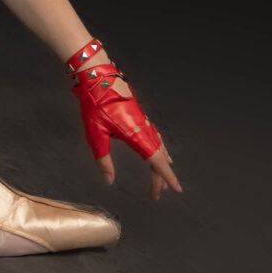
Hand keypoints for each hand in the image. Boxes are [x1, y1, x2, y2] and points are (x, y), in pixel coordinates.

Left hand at [68, 41, 182, 198]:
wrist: (99, 78)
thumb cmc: (95, 104)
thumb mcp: (95, 135)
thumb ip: (103, 159)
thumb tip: (109, 181)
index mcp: (137, 136)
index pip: (156, 162)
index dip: (166, 177)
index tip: (176, 190)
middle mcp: (145, 130)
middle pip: (159, 158)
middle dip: (160, 177)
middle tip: (157, 194)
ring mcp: (145, 123)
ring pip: (158, 148)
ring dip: (160, 165)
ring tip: (162, 179)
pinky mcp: (141, 118)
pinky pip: (156, 138)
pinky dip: (160, 150)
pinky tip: (161, 152)